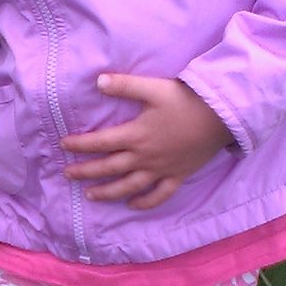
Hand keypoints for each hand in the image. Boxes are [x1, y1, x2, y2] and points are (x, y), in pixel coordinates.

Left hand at [61, 74, 230, 209]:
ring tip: (90, 195)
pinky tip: (132, 204)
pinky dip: (144, 202)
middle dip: (86, 171)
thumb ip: (125, 85)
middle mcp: (145, 157)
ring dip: (108, 192)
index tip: (63, 146)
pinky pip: (159, 195)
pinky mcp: (178, 175)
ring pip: (129, 186)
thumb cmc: (187, 100)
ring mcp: (161, 169)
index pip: (100, 143)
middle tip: (68, 175)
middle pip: (109, 168)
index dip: (80, 145)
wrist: (221, 116)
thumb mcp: (154, 88)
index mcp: (136, 135)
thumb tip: (98, 81)